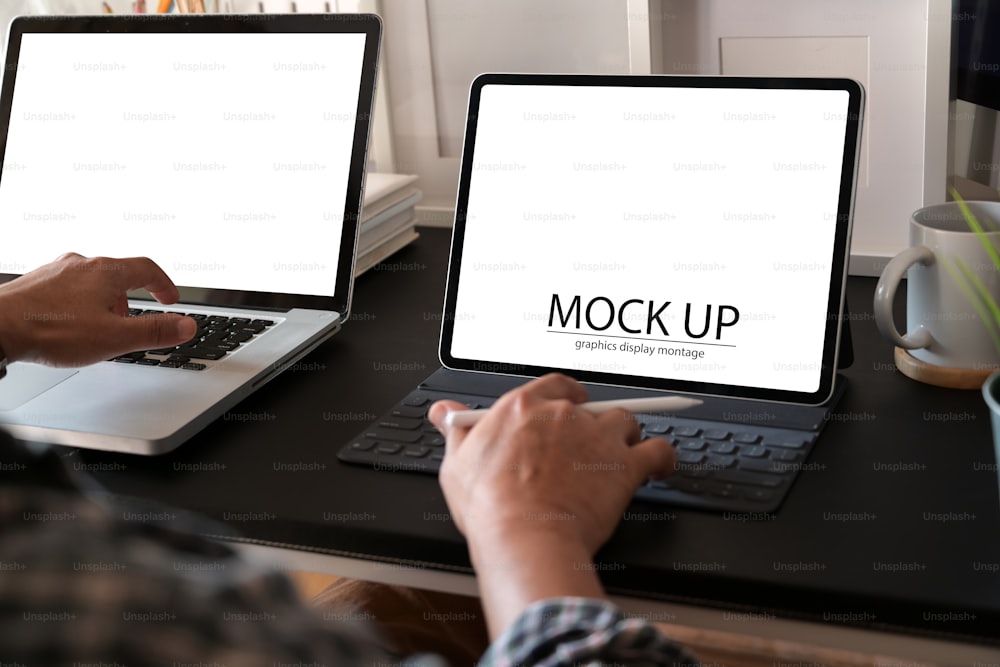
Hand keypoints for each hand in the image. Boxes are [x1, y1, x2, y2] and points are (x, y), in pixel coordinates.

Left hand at [0, 253, 196, 366]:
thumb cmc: (51, 331)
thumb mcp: (114, 338)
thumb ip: (154, 331)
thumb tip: (187, 324)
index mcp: (106, 272)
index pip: (148, 269)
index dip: (164, 285)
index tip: (170, 299)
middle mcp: (82, 264)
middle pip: (120, 273)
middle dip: (133, 297)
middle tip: (134, 319)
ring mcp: (57, 271)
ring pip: (93, 280)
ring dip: (106, 300)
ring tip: (103, 326)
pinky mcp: (38, 282)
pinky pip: (69, 286)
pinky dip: (81, 302)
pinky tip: (72, 323)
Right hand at [429, 374, 675, 637]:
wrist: (524, 538)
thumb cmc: (490, 508)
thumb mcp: (457, 464)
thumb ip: (456, 431)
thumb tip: (443, 411)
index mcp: (523, 407)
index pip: (555, 387)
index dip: (566, 399)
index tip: (567, 411)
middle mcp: (564, 415)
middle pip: (591, 407)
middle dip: (592, 426)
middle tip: (586, 450)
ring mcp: (598, 438)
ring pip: (625, 424)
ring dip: (625, 439)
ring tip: (618, 460)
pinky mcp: (625, 467)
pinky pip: (659, 451)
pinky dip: (664, 458)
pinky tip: (662, 467)